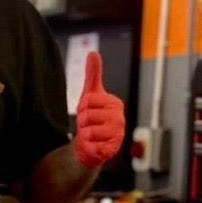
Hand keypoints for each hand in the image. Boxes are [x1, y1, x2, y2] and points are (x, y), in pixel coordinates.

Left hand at [73, 51, 124, 169]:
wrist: (92, 142)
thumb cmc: (92, 116)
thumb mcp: (91, 93)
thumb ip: (93, 74)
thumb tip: (93, 52)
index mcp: (115, 103)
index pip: (87, 100)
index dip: (81, 106)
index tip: (87, 110)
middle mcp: (119, 119)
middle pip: (86, 116)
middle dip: (82, 121)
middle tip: (88, 124)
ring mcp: (117, 135)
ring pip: (87, 131)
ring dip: (84, 134)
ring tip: (91, 133)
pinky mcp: (111, 150)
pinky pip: (91, 145)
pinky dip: (88, 146)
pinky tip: (93, 144)